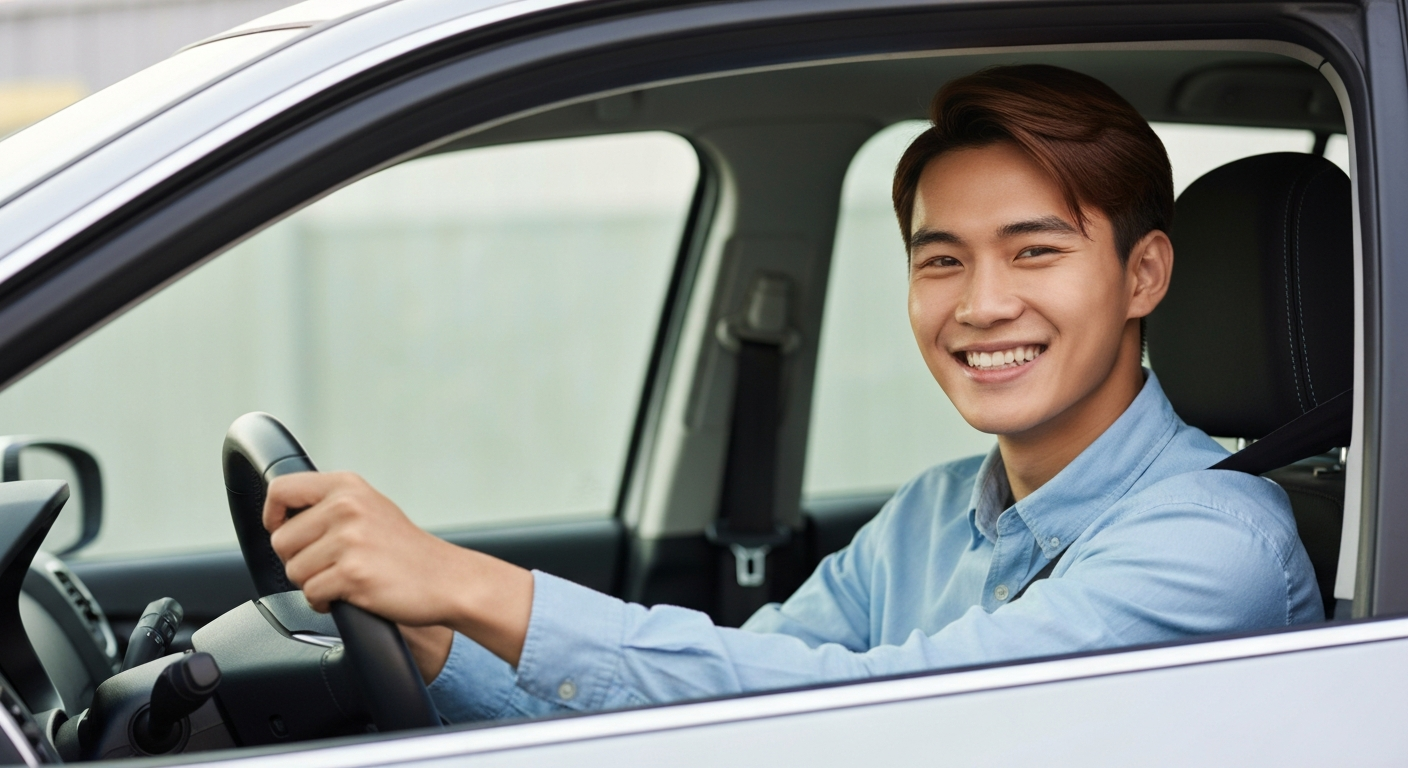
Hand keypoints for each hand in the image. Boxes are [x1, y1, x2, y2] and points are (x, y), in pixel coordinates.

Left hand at [263, 472, 533, 665]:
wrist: (446, 579)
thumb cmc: (405, 550)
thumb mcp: (370, 507)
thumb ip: (329, 504)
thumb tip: (281, 516)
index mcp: (347, 486)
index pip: (281, 490)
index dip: (273, 515)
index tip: (283, 530)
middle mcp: (347, 507)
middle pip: (281, 540)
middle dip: (298, 560)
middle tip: (330, 564)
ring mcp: (350, 540)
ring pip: (294, 571)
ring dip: (313, 583)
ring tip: (345, 578)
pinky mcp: (353, 573)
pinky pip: (311, 594)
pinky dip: (324, 602)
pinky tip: (349, 594)